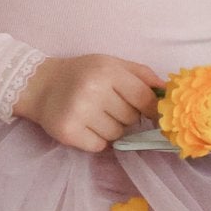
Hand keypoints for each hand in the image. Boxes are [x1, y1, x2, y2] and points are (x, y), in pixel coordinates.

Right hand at [13, 54, 162, 152]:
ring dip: (111, 129)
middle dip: (126, 116)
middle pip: (131, 118)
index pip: (143, 98)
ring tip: (96, 116)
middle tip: (109, 107)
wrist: (41, 85)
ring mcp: (79, 113)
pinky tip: (86, 126)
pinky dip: (96, 140)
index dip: (153, 110)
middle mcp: (93, 91)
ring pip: (117, 135)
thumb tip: (169, 92)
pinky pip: (99, 146)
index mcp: (107, 71)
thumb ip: (143, 75)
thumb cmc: (83, 73)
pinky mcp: (68, 132)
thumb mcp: (112, 64)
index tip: (153, 115)